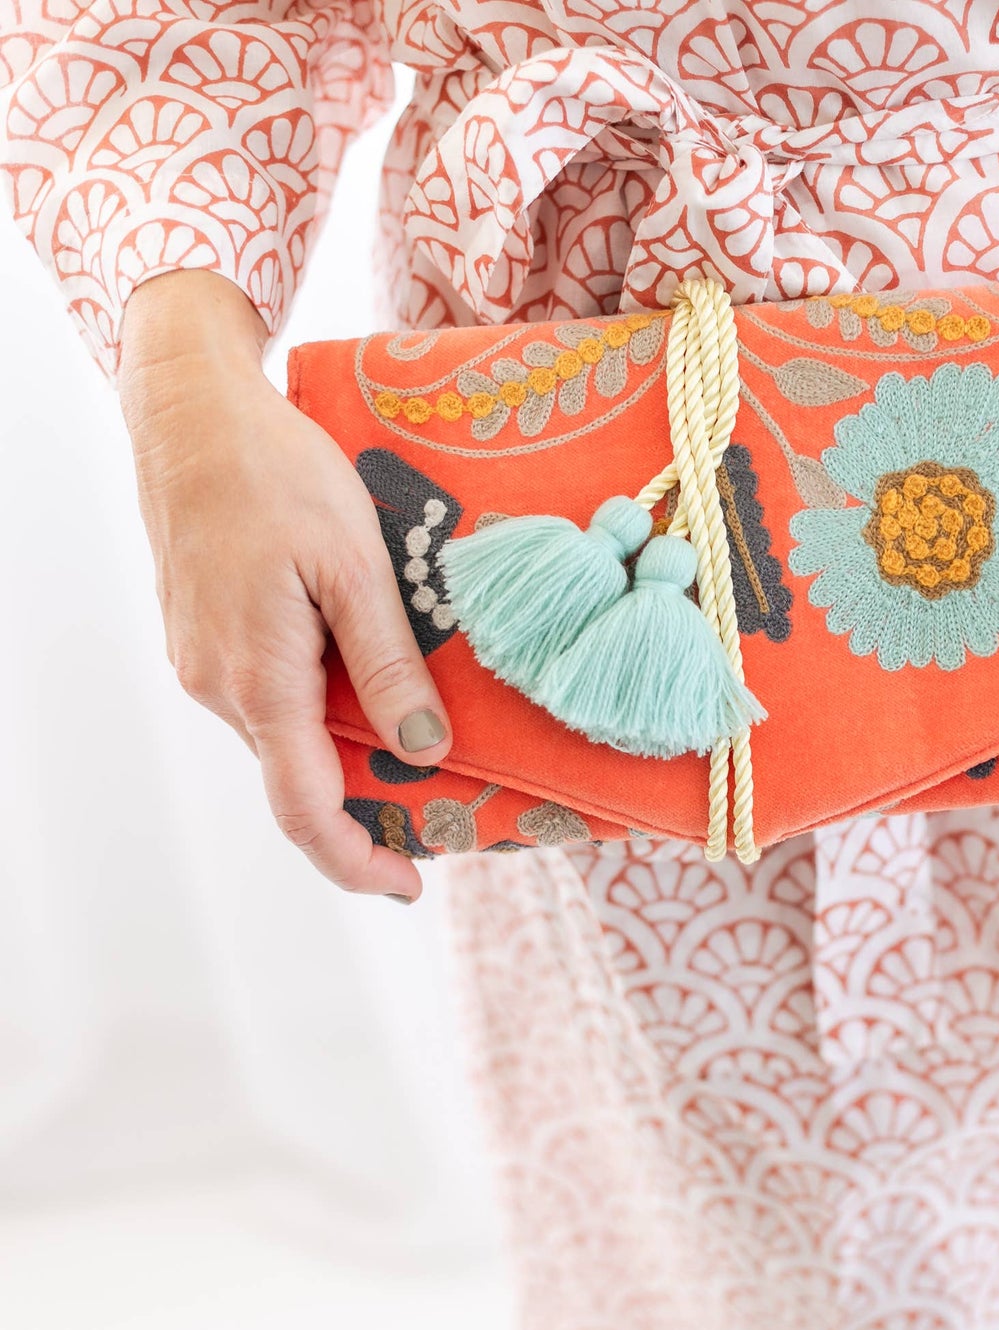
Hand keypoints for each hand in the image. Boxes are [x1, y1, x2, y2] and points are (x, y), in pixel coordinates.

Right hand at [118, 270, 451, 899]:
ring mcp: (205, 661)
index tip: (409, 883)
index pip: (306, 807)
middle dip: (368, 807)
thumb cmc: (276, 475)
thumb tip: (425, 750)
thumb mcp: (356, 567)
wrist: (193, 414)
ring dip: (349, 751)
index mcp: (258, 680)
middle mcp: (219, 685)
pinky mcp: (208, 634)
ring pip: (287, 735)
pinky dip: (323, 709)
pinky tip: (373, 682)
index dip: (357, 858)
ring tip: (423, 740)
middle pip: (299, 779)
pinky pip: (272, 695)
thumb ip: (389, 664)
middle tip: (444, 812)